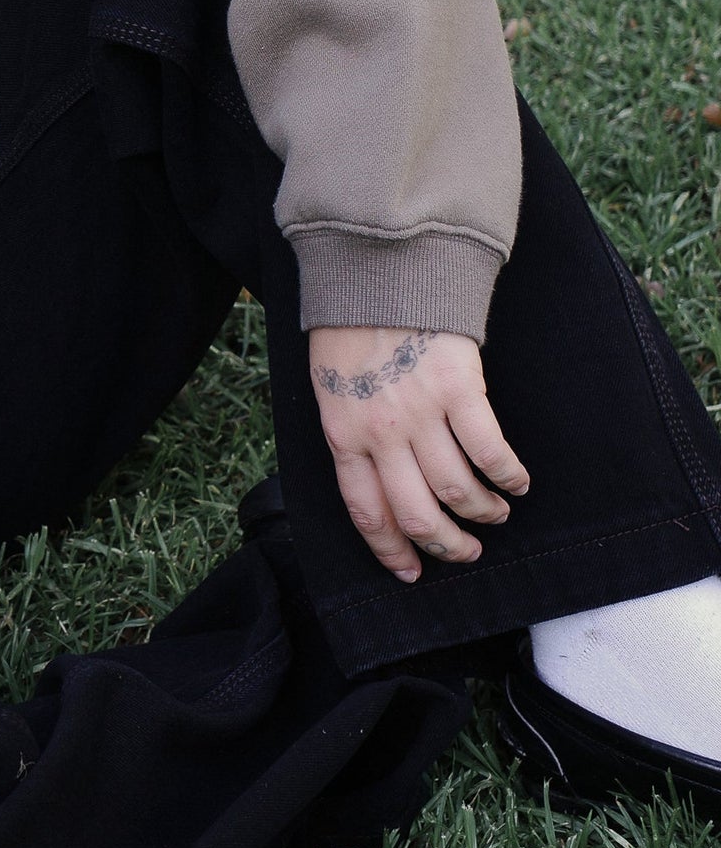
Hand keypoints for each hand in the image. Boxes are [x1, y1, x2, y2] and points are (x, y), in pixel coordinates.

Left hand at [308, 327, 530, 581]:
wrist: (375, 275)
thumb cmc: (349, 332)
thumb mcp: (329, 389)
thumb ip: (351, 435)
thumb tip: (376, 483)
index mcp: (342, 435)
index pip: (366, 511)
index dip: (391, 549)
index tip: (411, 572)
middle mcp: (380, 433)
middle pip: (417, 514)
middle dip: (446, 546)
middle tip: (466, 553)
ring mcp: (420, 413)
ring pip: (457, 491)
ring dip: (483, 513)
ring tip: (496, 513)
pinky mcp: (458, 390)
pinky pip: (490, 451)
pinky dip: (509, 475)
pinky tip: (518, 481)